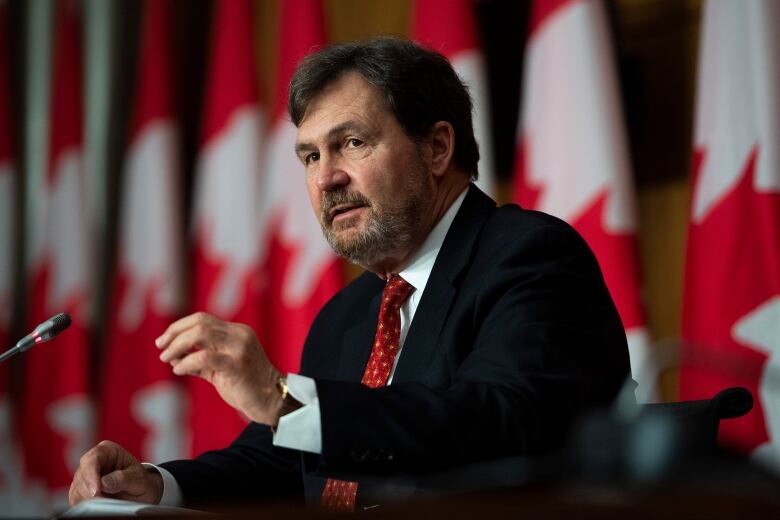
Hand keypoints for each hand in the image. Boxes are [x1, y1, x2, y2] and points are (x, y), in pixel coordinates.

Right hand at [68, 440, 162, 505]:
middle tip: (103, 500)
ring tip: (107, 502)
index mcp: (108, 451)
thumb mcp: (139, 478)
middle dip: (90, 490)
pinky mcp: (82, 491)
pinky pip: (76, 499)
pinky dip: (85, 504)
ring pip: (76, 488)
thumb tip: (104, 483)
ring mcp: (86, 477)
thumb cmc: (141, 481)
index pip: (93, 459)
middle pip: (81, 475)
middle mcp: (94, 461)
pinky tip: (99, 505)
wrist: (143, 493)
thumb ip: (123, 479)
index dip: (91, 475)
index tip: (96, 491)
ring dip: (88, 499)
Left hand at [156, 312, 283, 424]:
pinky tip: (178, 370)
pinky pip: (203, 357)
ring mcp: (239, 348)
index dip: (179, 326)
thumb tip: (172, 357)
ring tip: (167, 358)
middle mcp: (239, 335)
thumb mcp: (222, 367)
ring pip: (200, 334)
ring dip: (177, 345)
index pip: (202, 318)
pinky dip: (186, 362)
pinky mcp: (236, 365)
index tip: (163, 340)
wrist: (272, 400)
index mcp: (237, 331)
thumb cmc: (246, 386)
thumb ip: (200, 360)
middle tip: (161, 348)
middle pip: (199, 322)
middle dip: (174, 333)